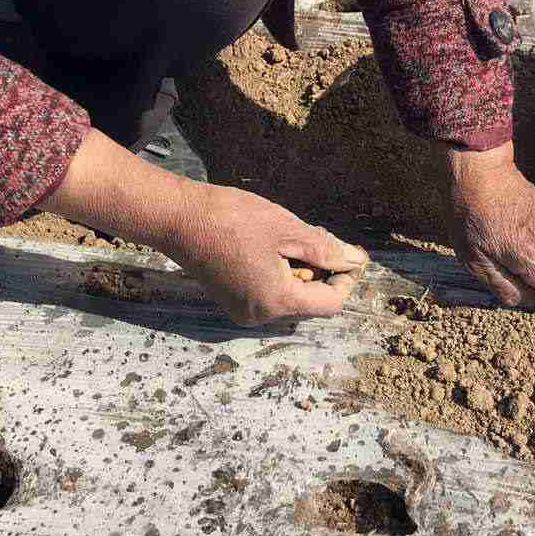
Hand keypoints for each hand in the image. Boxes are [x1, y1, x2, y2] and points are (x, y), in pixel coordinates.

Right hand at [166, 184, 367, 324]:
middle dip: (322, 271)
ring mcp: (243, 311)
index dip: (346, 279)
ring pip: (290, 297)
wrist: (179, 219)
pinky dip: (281, 274)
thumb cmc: (232, 220)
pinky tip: (273, 247)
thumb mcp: (288, 230)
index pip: (331, 303)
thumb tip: (355, 262)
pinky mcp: (232, 301)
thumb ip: (326, 250)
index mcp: (277, 301)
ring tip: (292, 238)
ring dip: (301, 271)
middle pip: (310, 302)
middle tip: (317, 236)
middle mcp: (261, 316)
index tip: (350, 253)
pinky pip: (270, 294)